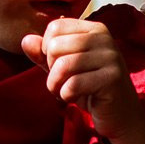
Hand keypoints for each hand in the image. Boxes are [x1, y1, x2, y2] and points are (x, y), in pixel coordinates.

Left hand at [21, 18, 140, 140]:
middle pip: (56, 46)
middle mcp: (104, 38)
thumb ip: (44, 53)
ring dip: (55, 85)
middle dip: (51, 70)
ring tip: (64, 92)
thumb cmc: (90, 88)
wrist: (119, 116)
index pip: (55, 27)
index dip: (47, 50)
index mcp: (93, 29)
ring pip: (63, 65)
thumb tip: (25, 40)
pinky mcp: (112, 78)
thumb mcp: (63, 68)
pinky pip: (73, 84)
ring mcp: (110, 57)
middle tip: (62, 82)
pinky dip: (66, 96)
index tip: (60, 65)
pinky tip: (76, 99)